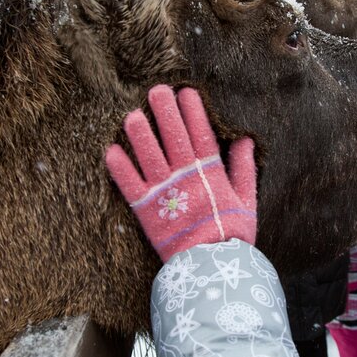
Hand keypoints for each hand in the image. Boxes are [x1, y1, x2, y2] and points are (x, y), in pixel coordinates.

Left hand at [105, 85, 256, 261]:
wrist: (211, 266)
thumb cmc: (232, 234)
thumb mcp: (246, 199)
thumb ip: (244, 168)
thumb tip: (246, 140)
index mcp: (210, 172)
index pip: (201, 134)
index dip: (193, 112)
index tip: (186, 92)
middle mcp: (185, 176)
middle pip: (173, 137)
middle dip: (165, 111)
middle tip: (156, 90)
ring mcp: (164, 191)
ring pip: (149, 155)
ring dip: (140, 134)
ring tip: (132, 114)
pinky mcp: (146, 210)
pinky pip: (130, 185)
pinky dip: (120, 168)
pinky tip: (110, 151)